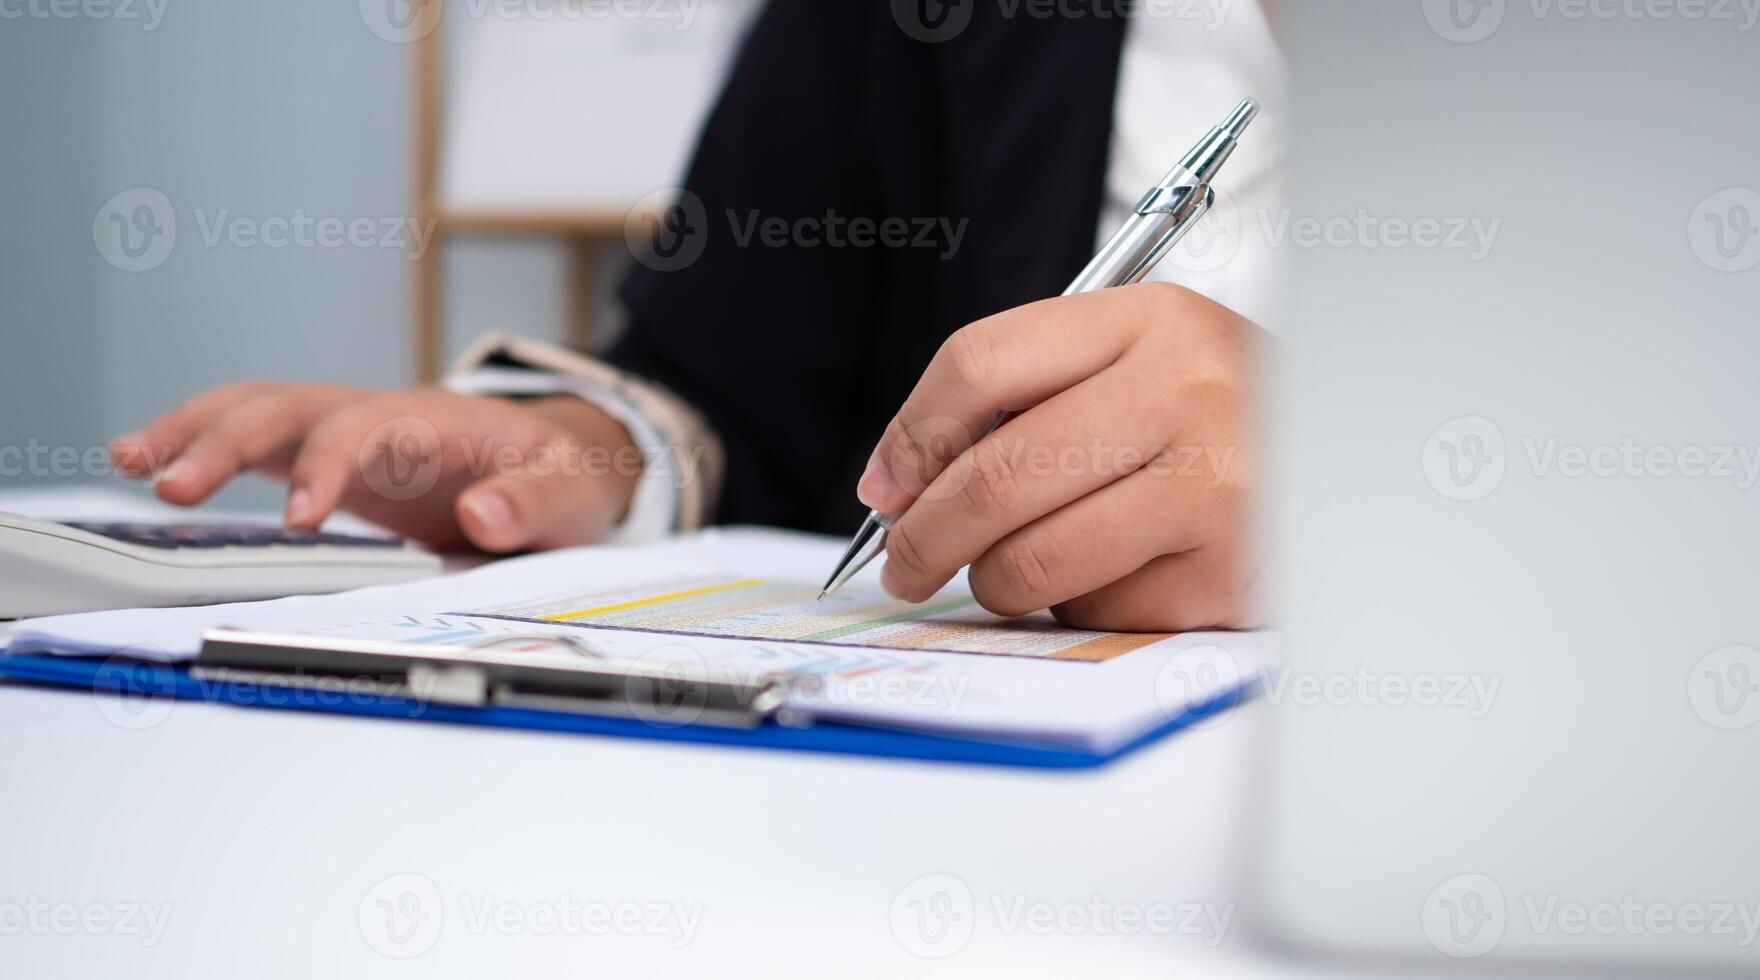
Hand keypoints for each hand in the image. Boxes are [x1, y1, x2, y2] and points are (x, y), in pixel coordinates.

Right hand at [108, 383, 640, 552]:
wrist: (564, 456)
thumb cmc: (565, 471)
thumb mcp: (575, 489)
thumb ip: (535, 502)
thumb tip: (487, 517)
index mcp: (437, 420)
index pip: (368, 429)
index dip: (330, 467)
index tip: (301, 520)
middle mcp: (382, 414)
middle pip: (292, 406)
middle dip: (228, 439)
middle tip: (171, 485)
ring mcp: (353, 429)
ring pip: (262, 410)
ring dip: (196, 429)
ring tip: (130, 459)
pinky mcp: (334, 453)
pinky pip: (262, 439)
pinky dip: (206, 445)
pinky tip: (149, 466)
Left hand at [857, 282, 1260, 631]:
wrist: (1349, 466)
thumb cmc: (1219, 418)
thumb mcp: (1138, 364)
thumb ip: (1027, 400)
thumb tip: (898, 485)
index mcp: (1150, 321)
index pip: (981, 361)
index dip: (911, 433)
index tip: (887, 485)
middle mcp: (1186, 394)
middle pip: (994, 476)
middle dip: (924, 535)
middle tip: (904, 562)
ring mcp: (1214, 489)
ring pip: (1034, 561)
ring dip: (997, 581)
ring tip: (1014, 570)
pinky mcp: (1226, 577)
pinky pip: (1098, 611)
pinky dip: (1084, 607)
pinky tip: (1127, 573)